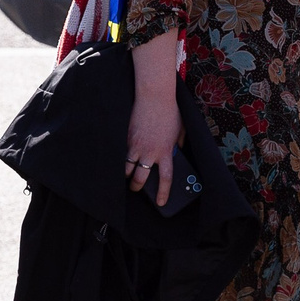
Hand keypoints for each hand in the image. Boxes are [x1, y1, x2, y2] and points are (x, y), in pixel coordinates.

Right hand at [125, 93, 181, 207]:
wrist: (154, 98)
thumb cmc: (170, 113)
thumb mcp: (181, 130)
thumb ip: (178, 144)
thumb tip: (177, 153)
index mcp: (166, 151)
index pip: (166, 178)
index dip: (163, 193)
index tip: (162, 202)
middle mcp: (150, 152)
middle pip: (140, 178)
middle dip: (136, 187)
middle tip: (136, 188)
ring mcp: (136, 146)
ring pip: (125, 169)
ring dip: (125, 175)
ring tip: (125, 176)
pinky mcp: (126, 138)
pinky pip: (121, 154)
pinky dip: (119, 160)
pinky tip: (118, 162)